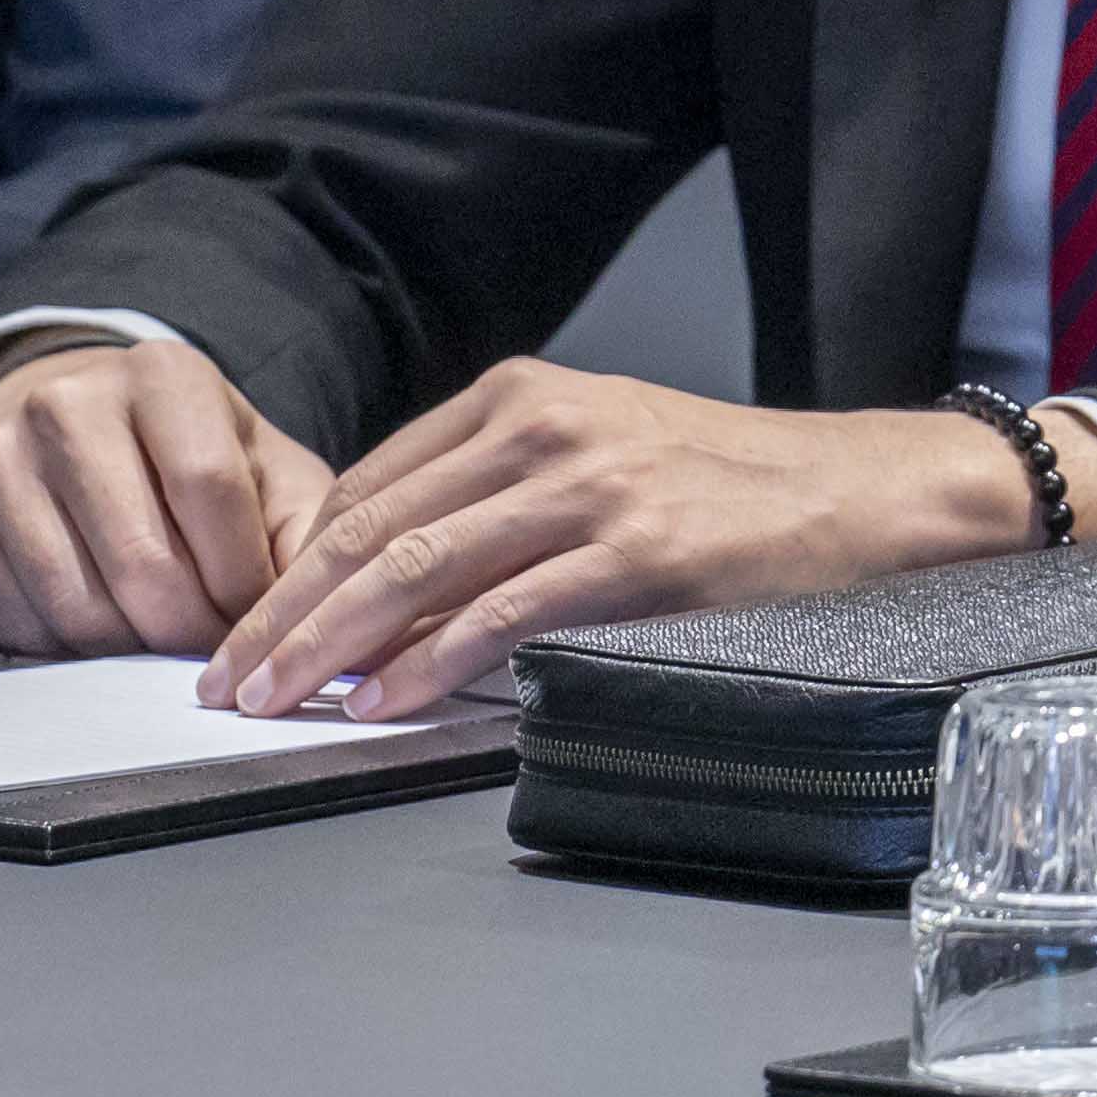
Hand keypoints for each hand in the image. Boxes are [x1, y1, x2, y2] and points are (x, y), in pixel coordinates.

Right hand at [0, 337, 337, 661]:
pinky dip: (69, 652)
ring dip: (132, 651)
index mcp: (162, 374)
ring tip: (161, 643)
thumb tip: (321, 616)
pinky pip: (18, 622)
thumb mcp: (267, 471)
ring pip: (77, 603)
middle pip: (142, 560)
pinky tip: (100, 630)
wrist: (75, 424)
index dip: (242, 579)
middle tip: (212, 655)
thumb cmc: (191, 458)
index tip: (261, 619)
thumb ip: (305, 534)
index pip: (210, 492)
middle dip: (191, 631)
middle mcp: (67, 402)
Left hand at [206, 367, 1096, 721]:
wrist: (870, 493)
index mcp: (525, 395)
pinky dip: (429, 661)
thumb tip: (383, 579)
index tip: (243, 630)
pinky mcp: (638, 550)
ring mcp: (593, 484)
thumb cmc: (735, 487)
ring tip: (279, 701)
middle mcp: (547, 426)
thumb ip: (496, 492)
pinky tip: (383, 700)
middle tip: (226, 682)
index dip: (289, 565)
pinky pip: (504, 610)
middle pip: (374, 526)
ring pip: (419, 565)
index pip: (368, 484)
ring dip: (331, 643)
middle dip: (284, 612)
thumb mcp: (603, 450)